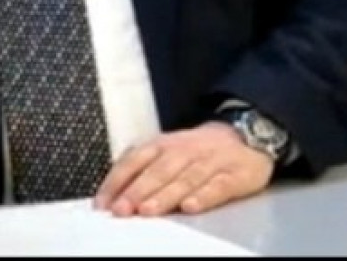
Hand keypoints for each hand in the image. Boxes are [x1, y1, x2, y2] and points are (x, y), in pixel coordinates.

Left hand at [94, 122, 273, 215]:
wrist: (243, 135)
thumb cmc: (197, 150)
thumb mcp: (167, 150)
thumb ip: (142, 168)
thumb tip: (112, 194)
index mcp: (163, 145)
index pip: (134, 160)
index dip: (117, 180)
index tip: (103, 202)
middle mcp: (183, 151)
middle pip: (158, 171)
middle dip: (137, 190)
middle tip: (122, 209)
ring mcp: (208, 162)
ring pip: (184, 179)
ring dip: (164, 195)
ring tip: (148, 211)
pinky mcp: (233, 175)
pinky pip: (217, 186)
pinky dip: (203, 196)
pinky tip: (190, 207)